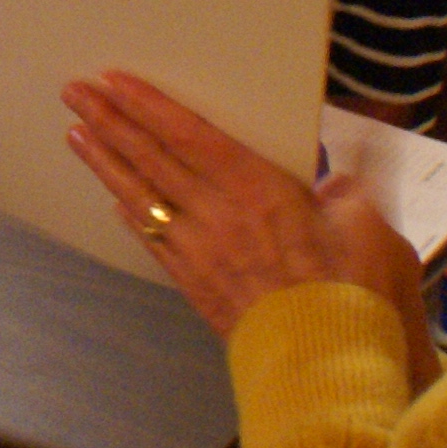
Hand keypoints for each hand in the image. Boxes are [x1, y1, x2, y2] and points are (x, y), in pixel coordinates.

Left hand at [63, 71, 427, 365]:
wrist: (326, 367)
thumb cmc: (353, 295)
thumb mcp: (371, 225)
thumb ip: (351, 185)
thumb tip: (350, 158)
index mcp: (258, 188)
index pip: (189, 134)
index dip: (148, 105)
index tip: (114, 81)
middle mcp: (217, 215)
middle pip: (152, 158)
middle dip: (111, 121)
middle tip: (75, 92)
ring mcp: (200, 252)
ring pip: (142, 197)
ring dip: (106, 163)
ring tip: (75, 134)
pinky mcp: (196, 286)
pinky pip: (154, 243)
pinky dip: (133, 217)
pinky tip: (116, 203)